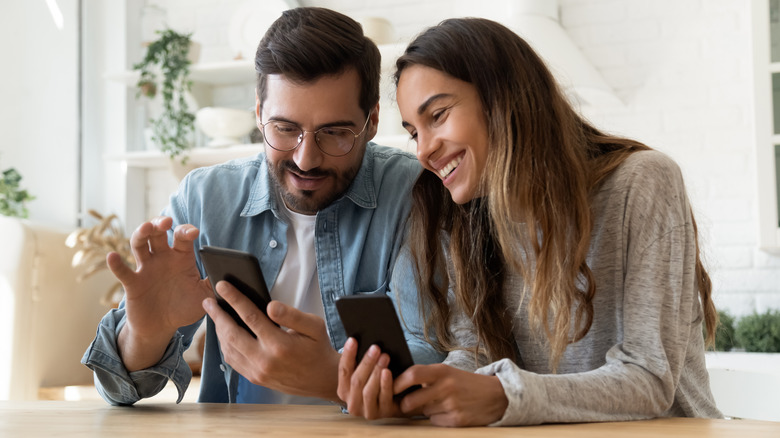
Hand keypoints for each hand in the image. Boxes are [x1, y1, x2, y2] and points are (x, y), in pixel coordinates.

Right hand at [110, 216, 212, 370]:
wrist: (162, 328)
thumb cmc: (184, 308)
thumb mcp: (205, 297)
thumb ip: (216, 285)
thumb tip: (230, 276)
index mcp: (181, 258)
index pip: (182, 237)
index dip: (186, 231)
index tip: (193, 233)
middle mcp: (162, 258)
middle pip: (158, 233)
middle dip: (160, 223)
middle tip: (167, 222)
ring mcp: (146, 268)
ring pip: (139, 244)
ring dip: (140, 233)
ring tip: (146, 228)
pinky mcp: (133, 283)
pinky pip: (122, 271)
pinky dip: (116, 264)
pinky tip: (113, 257)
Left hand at [203, 282, 340, 400]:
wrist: (323, 380)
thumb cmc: (318, 348)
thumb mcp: (314, 325)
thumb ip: (292, 314)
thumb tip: (270, 305)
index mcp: (280, 344)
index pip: (250, 317)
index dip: (234, 299)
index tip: (222, 286)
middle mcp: (265, 360)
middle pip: (231, 333)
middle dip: (217, 314)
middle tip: (208, 300)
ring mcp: (257, 372)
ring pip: (228, 348)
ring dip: (218, 330)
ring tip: (214, 314)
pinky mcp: (255, 378)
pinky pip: (232, 360)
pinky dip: (225, 345)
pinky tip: (224, 333)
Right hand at [337, 338, 404, 419]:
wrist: (396, 400)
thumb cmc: (378, 381)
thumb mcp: (367, 373)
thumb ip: (361, 362)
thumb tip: (360, 339)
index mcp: (343, 391)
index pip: (343, 370)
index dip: (348, 354)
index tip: (353, 340)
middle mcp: (352, 403)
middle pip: (356, 380)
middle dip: (366, 362)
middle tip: (375, 347)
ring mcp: (367, 411)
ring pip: (368, 390)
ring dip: (376, 372)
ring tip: (384, 356)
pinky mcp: (382, 414)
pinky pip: (383, 398)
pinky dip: (385, 384)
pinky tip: (388, 372)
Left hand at [395, 364, 508, 426]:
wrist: (496, 395)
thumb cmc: (465, 383)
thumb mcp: (447, 372)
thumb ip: (426, 376)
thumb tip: (396, 384)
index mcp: (442, 371)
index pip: (412, 374)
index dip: (397, 382)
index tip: (389, 387)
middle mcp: (446, 386)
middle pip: (411, 400)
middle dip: (405, 405)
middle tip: (405, 404)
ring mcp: (452, 405)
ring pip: (423, 412)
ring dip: (425, 410)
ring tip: (439, 403)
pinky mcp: (457, 420)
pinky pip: (435, 421)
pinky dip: (437, 418)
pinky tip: (449, 411)